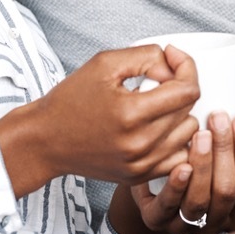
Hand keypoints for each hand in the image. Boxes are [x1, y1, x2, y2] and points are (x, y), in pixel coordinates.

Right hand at [0, 44, 200, 196]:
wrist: (45, 140)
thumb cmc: (71, 99)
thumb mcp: (105, 63)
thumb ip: (146, 56)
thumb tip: (173, 65)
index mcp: (132, 113)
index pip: (188, 91)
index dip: (186, 68)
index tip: (172, 58)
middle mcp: (140, 144)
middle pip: (189, 111)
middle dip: (179, 88)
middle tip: (156, 80)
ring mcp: (141, 165)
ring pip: (188, 135)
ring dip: (179, 114)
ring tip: (155, 105)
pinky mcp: (139, 176)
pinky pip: (178, 157)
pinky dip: (174, 140)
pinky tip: (157, 127)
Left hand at [108, 111, 234, 233]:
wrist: (153, 183)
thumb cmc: (195, 169)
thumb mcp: (223, 163)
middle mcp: (213, 225)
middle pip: (226, 192)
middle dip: (225, 151)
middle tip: (219, 118)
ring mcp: (185, 226)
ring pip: (199, 200)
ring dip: (203, 164)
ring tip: (201, 134)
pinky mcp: (157, 220)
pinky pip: (168, 207)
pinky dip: (177, 186)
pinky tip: (181, 165)